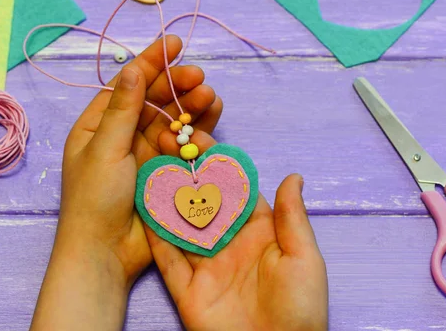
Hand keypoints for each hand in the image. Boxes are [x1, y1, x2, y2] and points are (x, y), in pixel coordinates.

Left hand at [31, 36, 223, 330]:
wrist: (106, 253)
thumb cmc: (94, 199)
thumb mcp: (104, 149)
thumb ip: (121, 109)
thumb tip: (132, 68)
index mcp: (98, 125)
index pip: (127, 85)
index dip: (150, 62)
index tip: (175, 43)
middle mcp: (123, 135)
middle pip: (155, 101)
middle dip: (177, 86)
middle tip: (199, 77)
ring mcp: (146, 154)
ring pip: (173, 121)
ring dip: (191, 107)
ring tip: (210, 97)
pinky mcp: (166, 172)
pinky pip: (184, 146)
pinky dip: (197, 133)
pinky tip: (211, 122)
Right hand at [148, 137, 327, 330]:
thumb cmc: (300, 309)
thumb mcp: (302, 257)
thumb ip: (291, 217)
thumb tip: (293, 175)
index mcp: (258, 233)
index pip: (233, 189)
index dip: (216, 163)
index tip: (198, 137)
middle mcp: (228, 244)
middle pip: (202, 201)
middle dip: (185, 173)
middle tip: (166, 143)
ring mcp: (205, 267)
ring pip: (180, 225)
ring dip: (165, 197)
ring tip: (150, 165)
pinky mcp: (186, 290)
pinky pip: (167, 259)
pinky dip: (154, 235)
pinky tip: (143, 208)